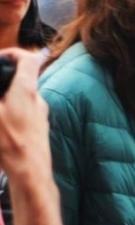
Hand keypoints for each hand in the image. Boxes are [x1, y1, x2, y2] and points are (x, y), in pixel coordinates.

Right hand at [0, 49, 49, 178]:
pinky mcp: (39, 127)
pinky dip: (12, 110)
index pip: (28, 59)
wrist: (31, 171)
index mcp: (27, 90)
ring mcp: (41, 114)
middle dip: (5, 78)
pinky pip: (25, 112)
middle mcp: (38, 99)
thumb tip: (1, 91)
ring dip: (7, 96)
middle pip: (24, 78)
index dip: (13, 53)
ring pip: (23, 97)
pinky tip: (2, 122)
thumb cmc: (11, 142)